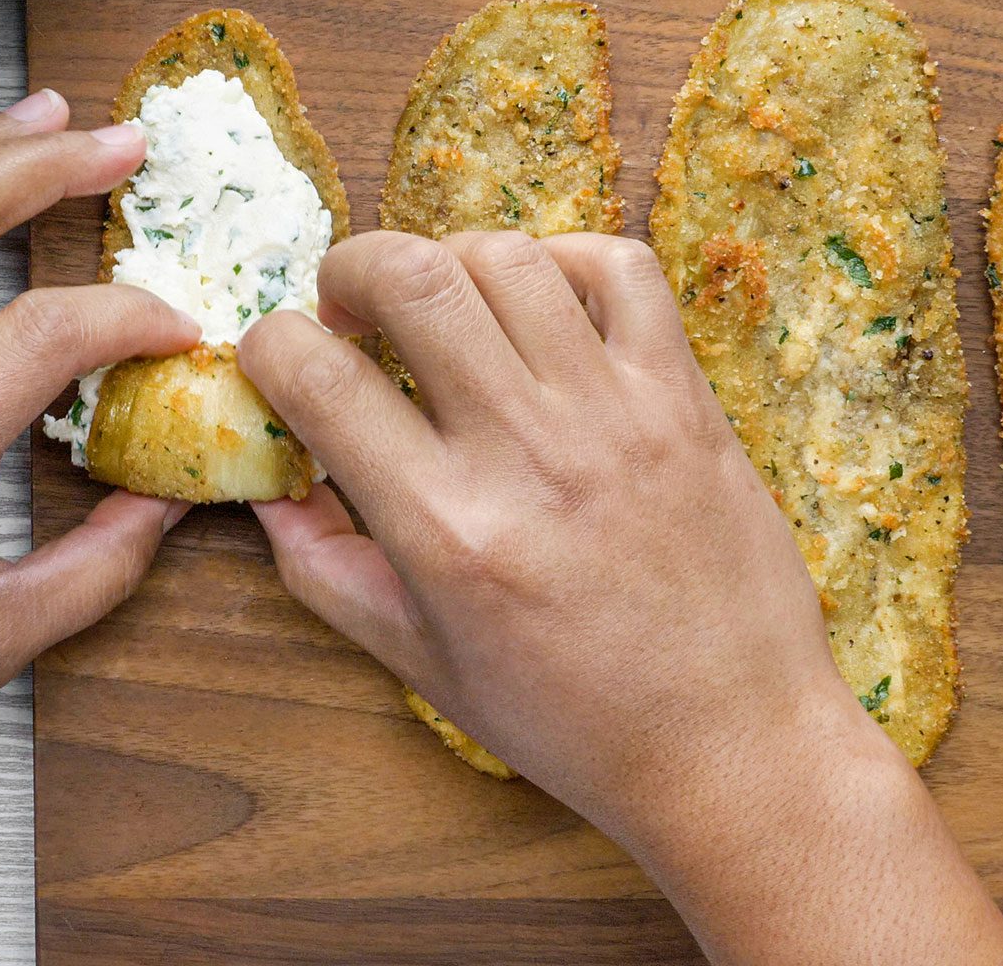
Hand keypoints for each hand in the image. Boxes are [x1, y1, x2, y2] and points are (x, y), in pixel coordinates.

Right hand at [240, 230, 1002, 964]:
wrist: (732, 746)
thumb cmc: (574, 719)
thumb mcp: (422, 665)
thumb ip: (328, 569)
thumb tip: (272, 485)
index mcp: (443, 527)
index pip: (315, 373)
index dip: (270, 346)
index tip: (282, 361)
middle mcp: (526, 451)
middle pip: (409, 275)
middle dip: (349, 267)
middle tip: (351, 309)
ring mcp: (615, 413)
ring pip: (508, 256)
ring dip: (451, 263)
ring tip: (448, 312)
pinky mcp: (686, 398)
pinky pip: (621, 269)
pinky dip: (565, 259)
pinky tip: (544, 307)